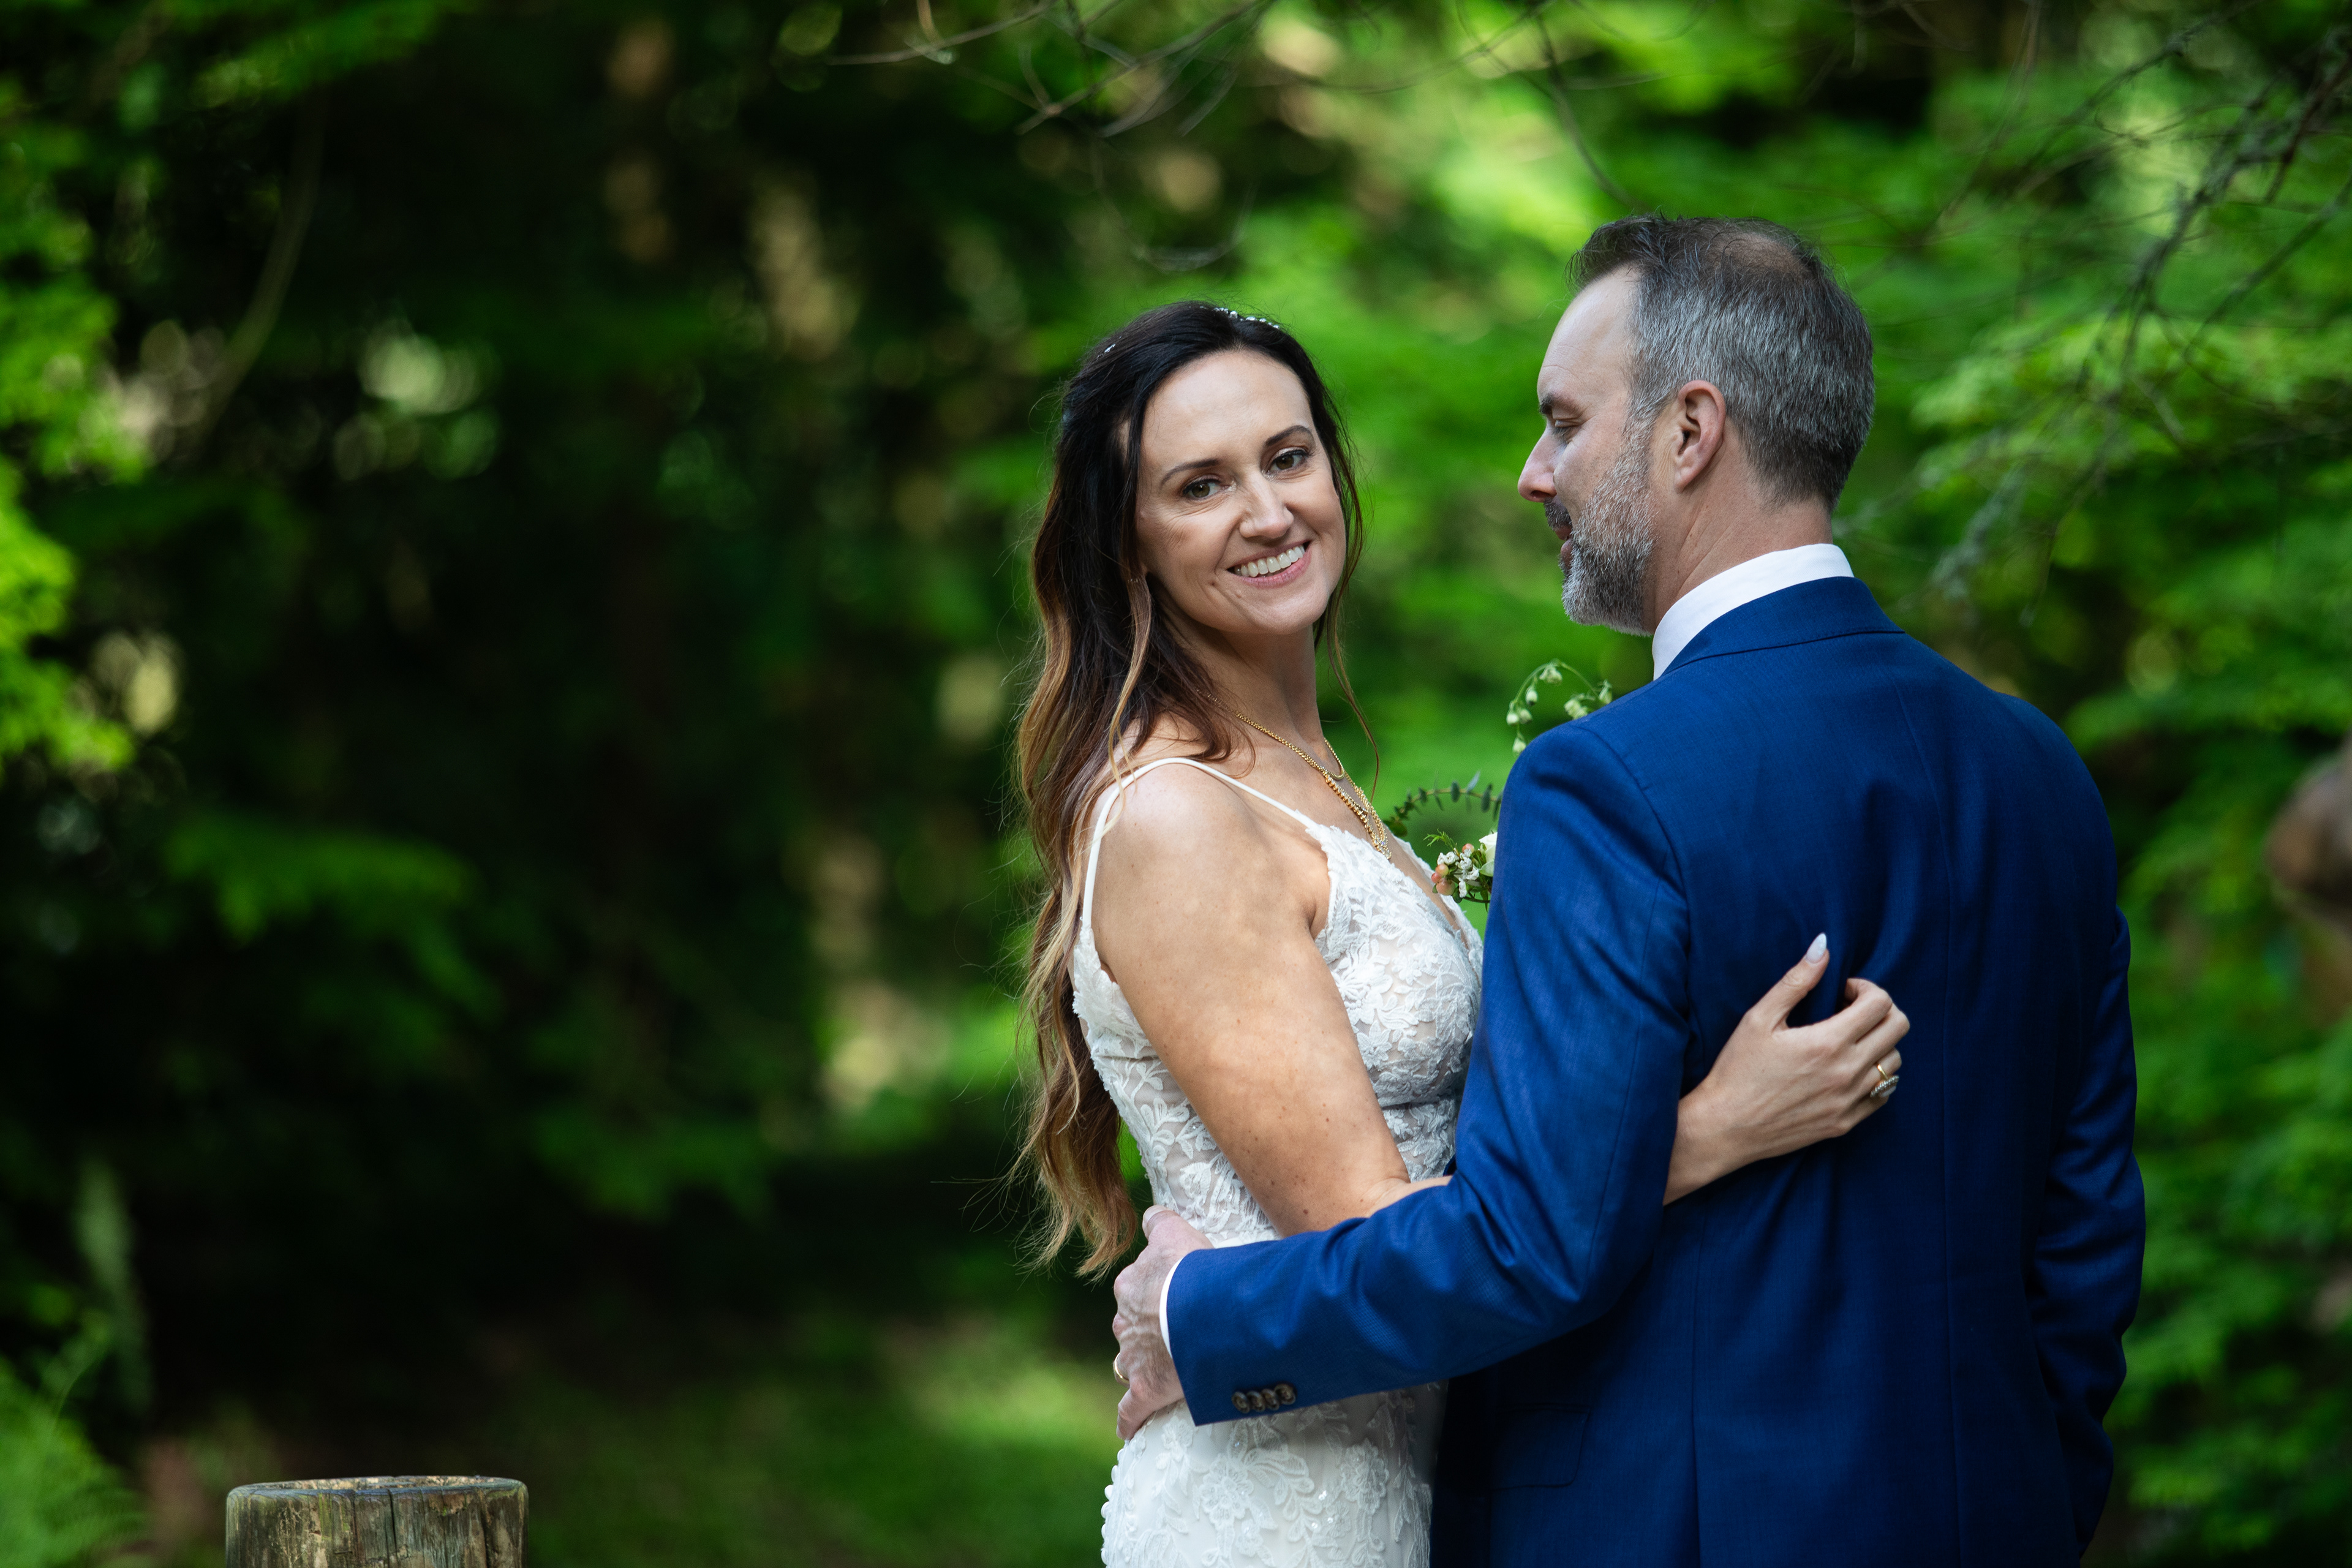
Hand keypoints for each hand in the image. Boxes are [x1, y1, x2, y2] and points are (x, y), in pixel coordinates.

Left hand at [1110, 1205, 1208, 1439]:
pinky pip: (1129, 1412)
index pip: (1135, 1287)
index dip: (1155, 1292)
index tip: (1170, 1297)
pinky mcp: (1144, 1392)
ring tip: (1161, 1373)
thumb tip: (1151, 1214)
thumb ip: (1161, 1222)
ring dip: (1140, 1367)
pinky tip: (1129, 1431)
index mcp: (1132, 1285)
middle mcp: (1125, 1321)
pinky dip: (1129, 1421)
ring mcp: (1133, 1359)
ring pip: (1128, 1363)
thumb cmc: (1195, 1271)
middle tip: (1173, 1334)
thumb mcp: (1178, 1233)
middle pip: (1129, 1326)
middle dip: (1144, 1331)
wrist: (1199, 1314)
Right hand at [1667, 936, 1909, 1200]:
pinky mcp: (1846, 1123)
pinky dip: (1875, 1076)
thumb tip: (1822, 946)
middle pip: (1898, 1028)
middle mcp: (1848, 1073)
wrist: (1725, 1127)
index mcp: (1828, 1042)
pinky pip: (1883, 1095)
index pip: (1881, 1003)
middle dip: (1880, 1010)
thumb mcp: (1759, 1019)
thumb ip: (1796, 981)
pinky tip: (1847, 1069)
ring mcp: (1850, 1101)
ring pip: (1895, 1062)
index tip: (1842, 992)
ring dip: (1878, 1043)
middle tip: (1851, 1011)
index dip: (1865, 988)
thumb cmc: (1737, 1069)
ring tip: (1847, 1041)